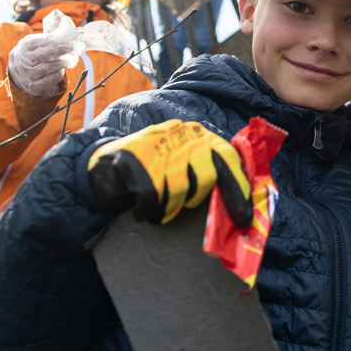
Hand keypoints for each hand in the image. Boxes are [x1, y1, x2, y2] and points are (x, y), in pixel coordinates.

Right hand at [7, 29, 79, 97]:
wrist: (22, 79)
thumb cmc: (35, 58)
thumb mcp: (38, 45)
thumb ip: (52, 38)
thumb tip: (70, 31)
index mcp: (24, 46)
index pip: (42, 41)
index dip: (59, 40)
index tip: (72, 40)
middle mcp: (22, 60)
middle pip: (44, 53)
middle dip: (62, 50)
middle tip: (75, 49)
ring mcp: (26, 75)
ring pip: (46, 68)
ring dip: (61, 63)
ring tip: (70, 60)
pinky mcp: (32, 88)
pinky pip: (48, 81)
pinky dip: (57, 75)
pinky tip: (60, 71)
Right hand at [87, 120, 252, 226]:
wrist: (105, 166)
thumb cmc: (153, 170)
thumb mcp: (183, 163)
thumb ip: (208, 172)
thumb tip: (242, 207)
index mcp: (196, 134)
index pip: (227, 156)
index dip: (238, 186)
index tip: (245, 216)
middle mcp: (179, 135)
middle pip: (207, 175)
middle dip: (198, 199)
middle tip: (184, 207)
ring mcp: (155, 146)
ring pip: (179, 190)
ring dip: (169, 208)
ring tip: (159, 206)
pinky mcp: (133, 162)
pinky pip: (152, 198)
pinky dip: (149, 211)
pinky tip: (142, 209)